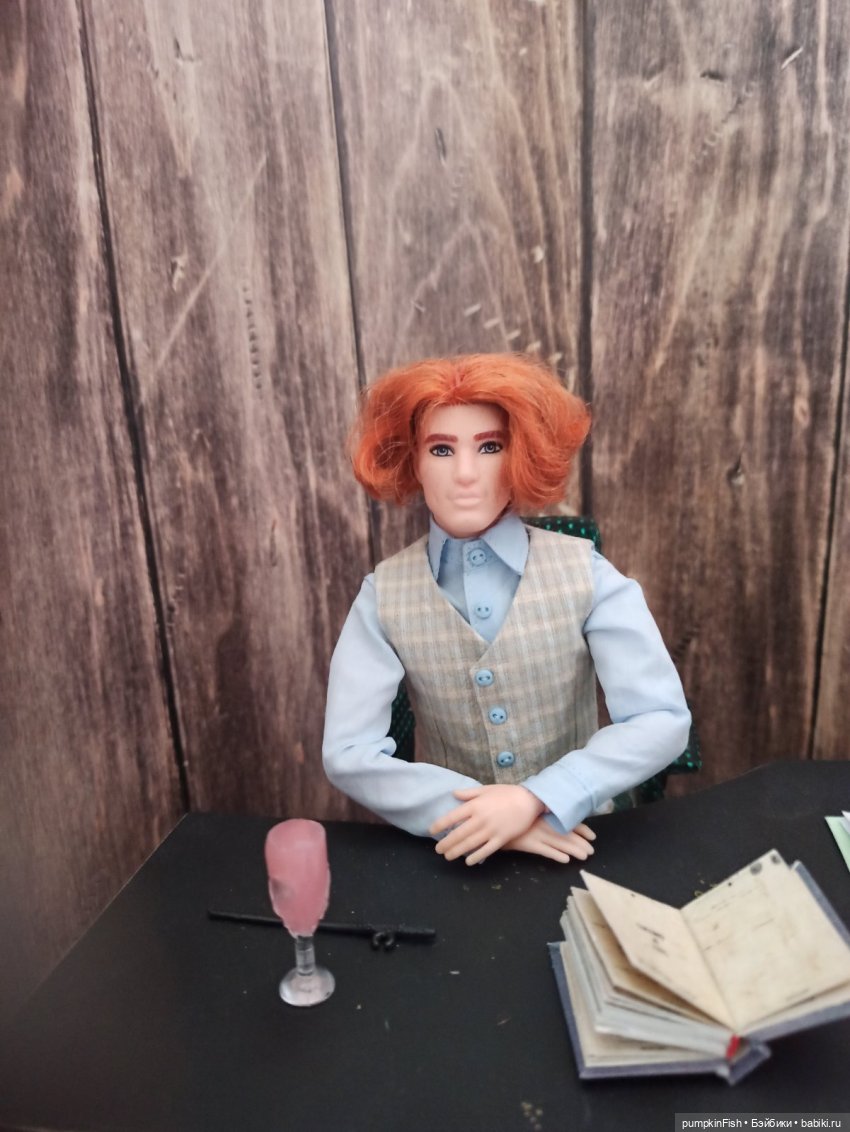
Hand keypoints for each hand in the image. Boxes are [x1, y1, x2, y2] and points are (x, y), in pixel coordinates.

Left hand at [429, 785, 544, 865]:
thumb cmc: (507, 793)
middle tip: (438, 849)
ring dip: (457, 851)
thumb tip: (453, 793)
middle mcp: (480, 819)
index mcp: (475, 805)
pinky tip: (468, 861)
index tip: (432, 831)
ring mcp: (491, 830)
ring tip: (448, 856)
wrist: (529, 800)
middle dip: (446, 843)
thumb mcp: (486, 789)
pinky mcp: (501, 839)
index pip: (452, 816)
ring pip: (470, 844)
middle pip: (459, 834)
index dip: (440, 825)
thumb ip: (469, 793)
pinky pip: (486, 850)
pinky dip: (476, 857)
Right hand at [503, 820, 596, 863]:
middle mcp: (544, 823)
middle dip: (581, 843)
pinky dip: (557, 855)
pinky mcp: (529, 844)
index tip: (592, 836)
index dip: (583, 830)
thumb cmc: (514, 816)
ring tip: (584, 857)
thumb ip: (543, 816)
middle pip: (568, 834)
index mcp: (546, 815)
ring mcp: (537, 834)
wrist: (495, 821)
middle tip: (591, 852)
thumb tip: (558, 820)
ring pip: (561, 843)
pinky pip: (546, 851)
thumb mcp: (530, 813)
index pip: (568, 821)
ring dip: (574, 851)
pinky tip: (565, 860)